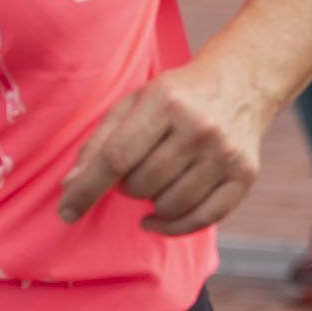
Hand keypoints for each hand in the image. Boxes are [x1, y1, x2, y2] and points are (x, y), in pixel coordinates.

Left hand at [57, 52, 271, 234]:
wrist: (241, 84)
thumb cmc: (175, 96)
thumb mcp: (134, 103)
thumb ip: (99, 142)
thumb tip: (71, 186)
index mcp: (165, 103)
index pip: (116, 158)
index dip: (87, 189)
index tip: (65, 211)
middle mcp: (199, 128)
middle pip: (142, 184)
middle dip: (125, 187)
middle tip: (132, 171)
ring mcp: (225, 154)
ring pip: (169, 205)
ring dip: (150, 204)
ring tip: (153, 182)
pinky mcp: (245, 176)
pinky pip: (202, 219)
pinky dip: (172, 227)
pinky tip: (156, 218)